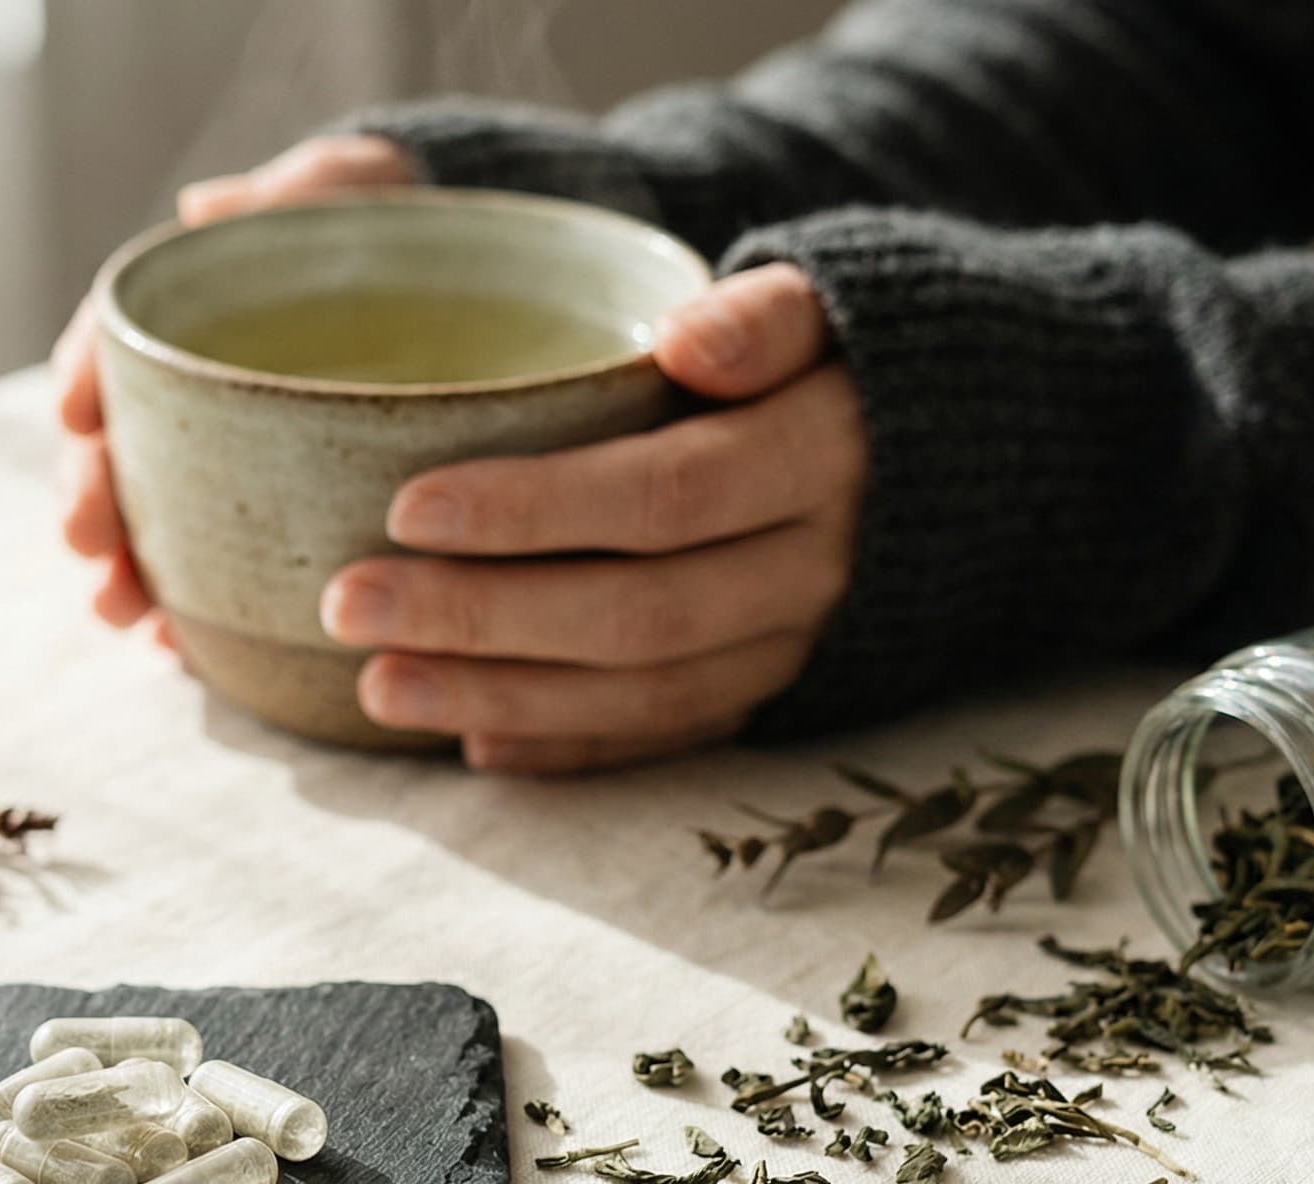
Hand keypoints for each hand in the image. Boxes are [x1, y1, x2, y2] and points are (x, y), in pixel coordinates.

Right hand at [55, 135, 416, 636]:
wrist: (471, 279)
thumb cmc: (389, 227)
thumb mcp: (349, 190)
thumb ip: (292, 195)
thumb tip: (209, 208)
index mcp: (195, 317)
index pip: (117, 343)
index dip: (84, 376)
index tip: (72, 412)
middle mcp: (198, 401)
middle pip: (123, 451)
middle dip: (93, 498)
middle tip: (87, 541)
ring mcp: (233, 470)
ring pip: (159, 526)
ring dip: (129, 573)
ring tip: (123, 614)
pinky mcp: (280, 527)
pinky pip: (224, 579)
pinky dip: (194, 618)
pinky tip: (182, 653)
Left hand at [322, 262, 862, 773]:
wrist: (964, 457)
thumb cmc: (841, 361)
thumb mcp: (824, 304)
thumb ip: (764, 315)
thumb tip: (686, 341)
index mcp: (822, 456)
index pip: (665, 493)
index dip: (535, 509)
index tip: (406, 507)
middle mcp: (818, 567)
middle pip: (638, 610)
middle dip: (482, 616)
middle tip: (349, 603)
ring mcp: (797, 645)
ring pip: (645, 691)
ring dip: (504, 696)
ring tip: (379, 686)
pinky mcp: (778, 695)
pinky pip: (670, 739)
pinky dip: (573, 748)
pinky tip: (477, 745)